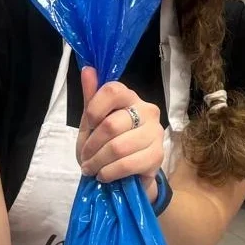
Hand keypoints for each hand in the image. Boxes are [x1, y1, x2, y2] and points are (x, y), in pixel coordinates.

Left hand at [78, 67, 165, 192]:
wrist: (127, 175)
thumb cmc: (107, 144)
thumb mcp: (93, 123)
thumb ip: (91, 98)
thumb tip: (88, 69)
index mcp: (130, 98)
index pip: (113, 90)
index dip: (95, 108)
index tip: (88, 125)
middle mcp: (147, 110)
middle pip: (111, 124)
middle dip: (92, 145)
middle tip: (85, 158)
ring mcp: (155, 133)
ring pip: (118, 147)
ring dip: (98, 162)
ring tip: (92, 168)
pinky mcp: (158, 155)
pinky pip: (127, 164)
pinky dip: (109, 172)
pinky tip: (104, 175)